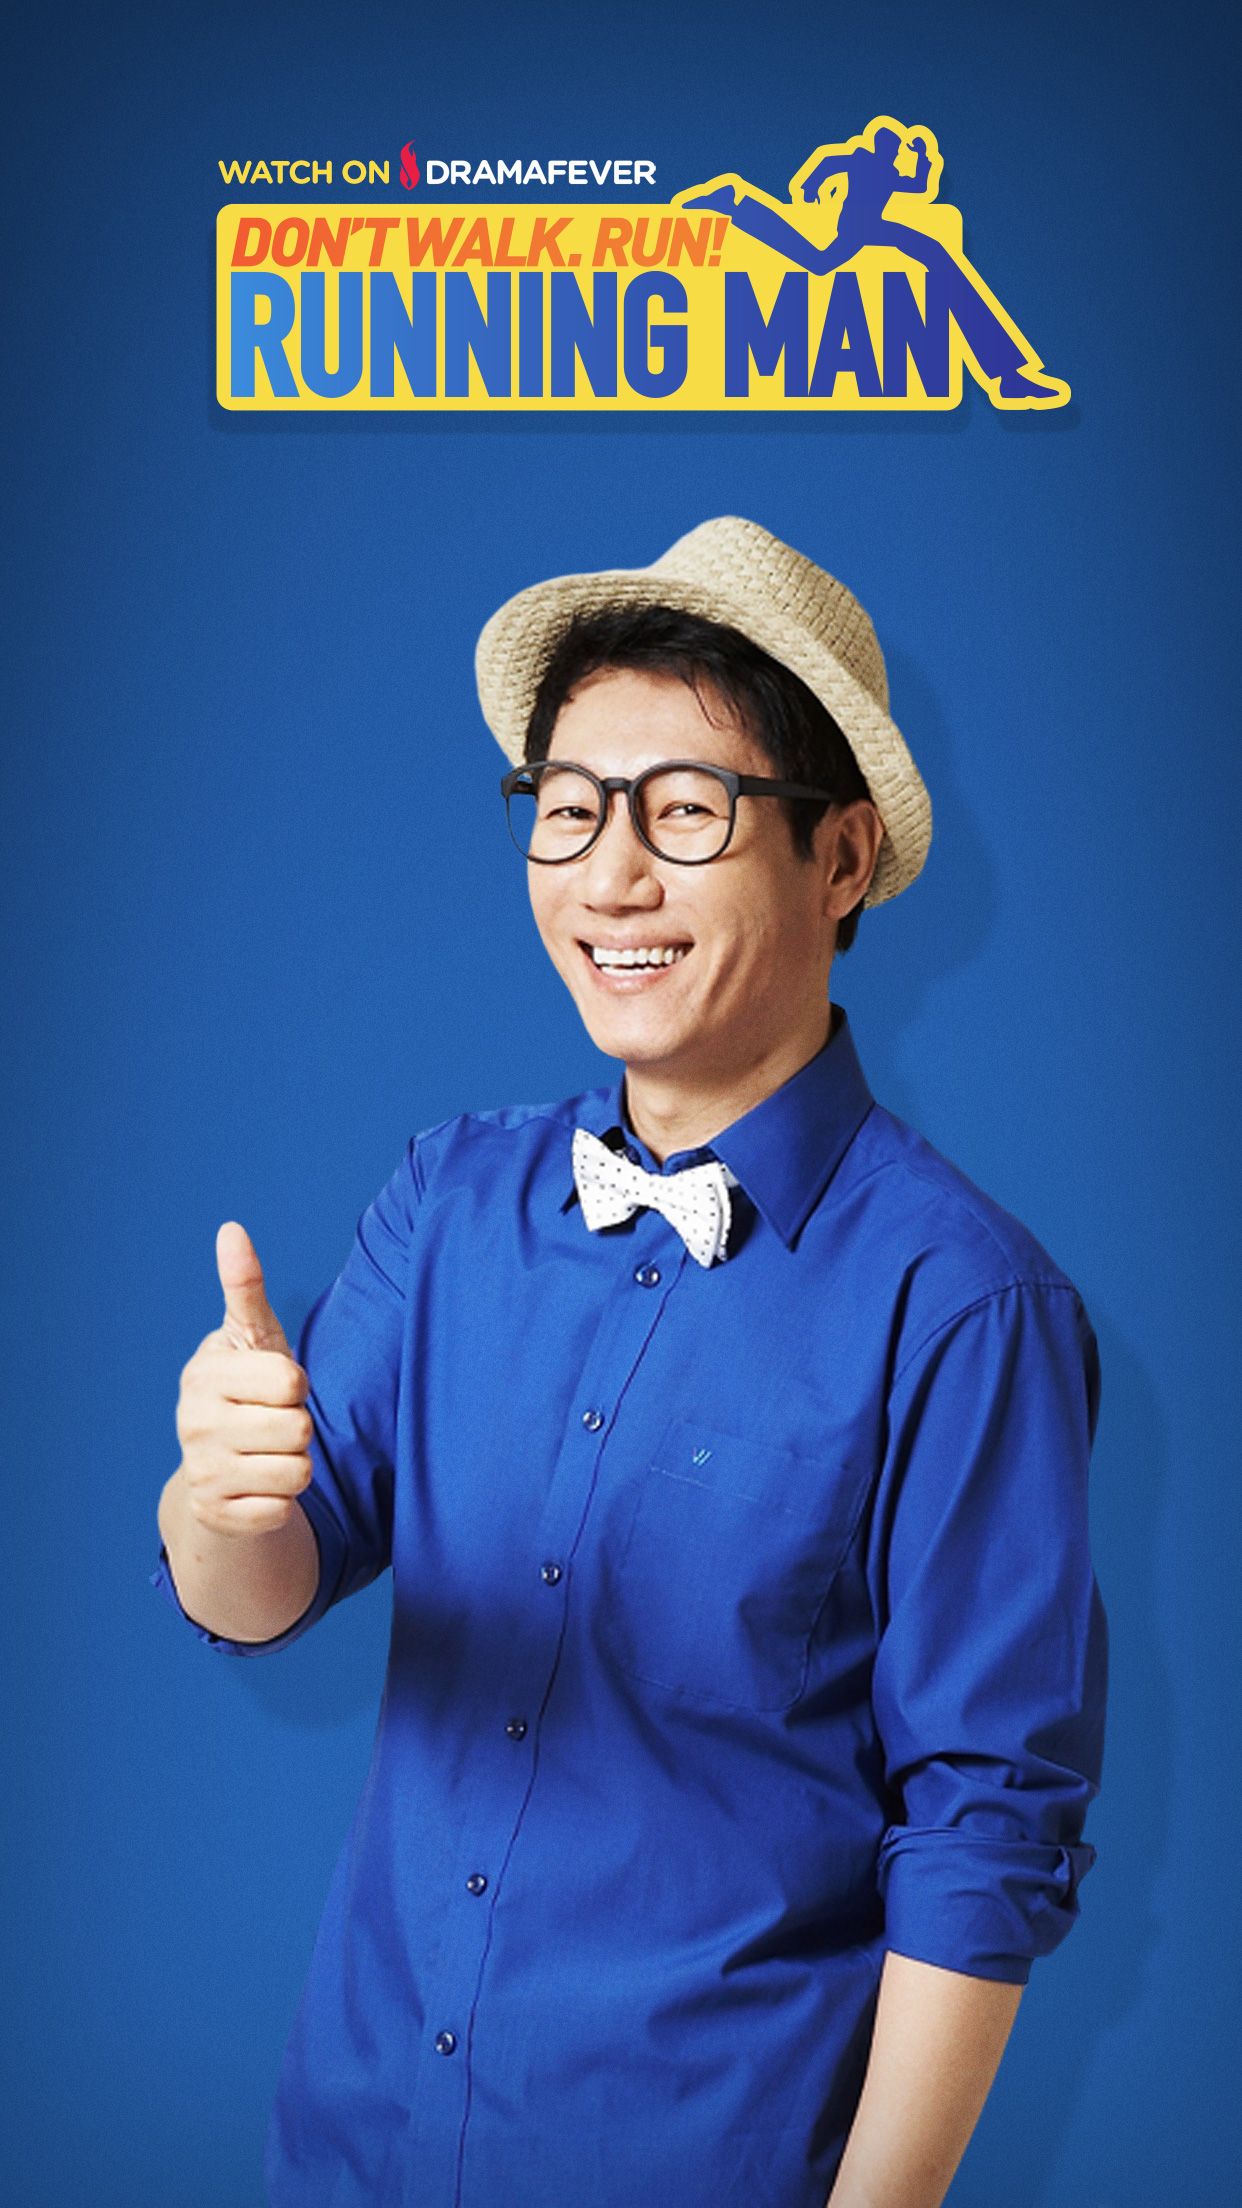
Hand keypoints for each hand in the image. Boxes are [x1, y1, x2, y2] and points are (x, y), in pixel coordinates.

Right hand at [174, 1223, 312, 1536]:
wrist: (218, 1466)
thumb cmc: (248, 1389)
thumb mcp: (252, 1338)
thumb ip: (245, 1288)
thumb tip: (232, 1229)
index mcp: (205, 1374)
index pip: (290, 1382)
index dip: (297, 1386)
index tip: (277, 1387)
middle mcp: (194, 1423)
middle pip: (298, 1430)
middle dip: (299, 1427)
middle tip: (273, 1423)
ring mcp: (202, 1472)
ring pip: (297, 1473)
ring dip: (297, 1466)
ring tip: (269, 1453)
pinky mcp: (217, 1514)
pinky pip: (283, 1510)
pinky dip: (282, 1500)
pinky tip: (259, 1486)